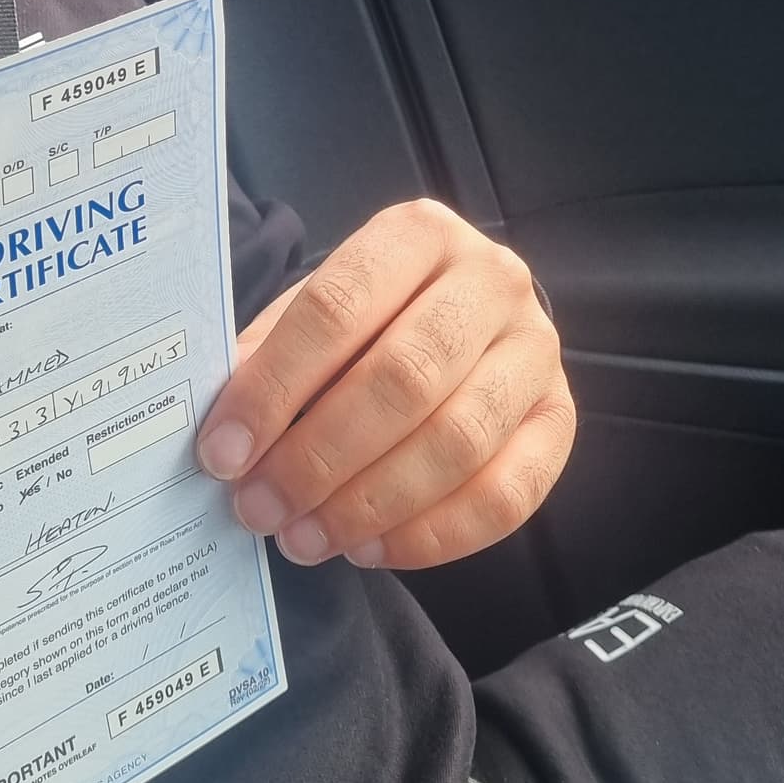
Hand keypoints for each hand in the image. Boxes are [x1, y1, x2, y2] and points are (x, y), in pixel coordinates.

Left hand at [196, 197, 575, 572]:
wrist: (465, 318)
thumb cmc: (371, 317)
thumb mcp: (316, 310)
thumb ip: (272, 356)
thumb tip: (225, 432)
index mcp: (419, 233)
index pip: (337, 307)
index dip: (274, 386)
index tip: (223, 450)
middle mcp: (492, 280)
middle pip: (403, 377)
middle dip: (319, 456)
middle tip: (261, 507)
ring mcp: (536, 351)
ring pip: (456, 441)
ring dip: (368, 504)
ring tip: (304, 537)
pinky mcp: (560, 420)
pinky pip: (504, 496)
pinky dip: (430, 536)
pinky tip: (368, 549)